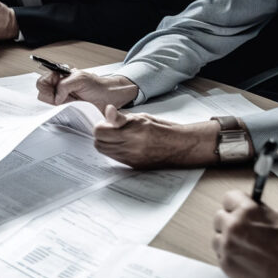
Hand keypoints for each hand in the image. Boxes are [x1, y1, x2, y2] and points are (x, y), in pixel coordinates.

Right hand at [36, 71, 137, 111]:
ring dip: (58, 106)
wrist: (109, 97)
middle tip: (65, 98)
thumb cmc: (97, 86)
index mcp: (59, 77)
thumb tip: (55, 97)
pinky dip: (61, 113)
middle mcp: (58, 88)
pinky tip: (72, 108)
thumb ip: (64, 85)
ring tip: (71, 102)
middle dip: (52, 98)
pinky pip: (56, 114)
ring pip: (48, 106)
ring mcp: (62, 100)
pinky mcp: (66, 110)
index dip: (46, 88)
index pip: (42, 83)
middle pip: (42, 95)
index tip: (55, 92)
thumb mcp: (80, 79)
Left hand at [93, 105, 219, 168]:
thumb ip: (121, 117)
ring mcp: (131, 158)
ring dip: (106, 144)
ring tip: (117, 137)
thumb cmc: (162, 128)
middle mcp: (130, 147)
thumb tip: (108, 112)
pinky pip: (115, 158)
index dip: (101, 125)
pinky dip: (114, 151)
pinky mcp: (133, 166)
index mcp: (132, 132)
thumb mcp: (141, 117)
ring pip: (105, 152)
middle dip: (101, 136)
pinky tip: (123, 144)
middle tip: (110, 129)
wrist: (178, 146)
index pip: (100, 132)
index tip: (106, 122)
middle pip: (99, 144)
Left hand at [213, 190, 277, 277]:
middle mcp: (234, 227)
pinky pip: (221, 256)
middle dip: (230, 222)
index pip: (228, 198)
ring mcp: (228, 247)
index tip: (238, 209)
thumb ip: (259, 212)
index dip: (235, 204)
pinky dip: (230, 257)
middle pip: (219, 218)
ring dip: (228, 241)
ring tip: (248, 248)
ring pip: (217, 238)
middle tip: (244, 231)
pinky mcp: (227, 266)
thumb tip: (249, 210)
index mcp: (247, 211)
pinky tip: (247, 260)